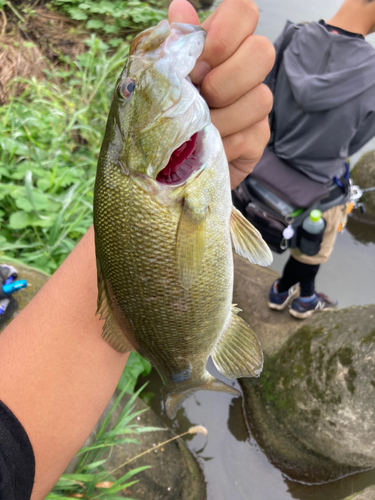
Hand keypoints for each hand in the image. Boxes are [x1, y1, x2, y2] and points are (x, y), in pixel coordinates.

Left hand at [168, 0, 274, 188]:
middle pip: (262, 52)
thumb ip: (172, 46)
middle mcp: (245, 70)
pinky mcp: (258, 138)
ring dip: (220, 118)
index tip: (200, 60)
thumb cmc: (163, 114)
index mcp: (220, 45)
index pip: (244, 11)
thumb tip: (179, 6)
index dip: (227, 31)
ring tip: (197, 129)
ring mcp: (256, 104)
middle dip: (225, 79)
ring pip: (259, 99)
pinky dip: (222, 144)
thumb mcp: (160, 79)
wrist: (165, 163)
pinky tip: (205, 148)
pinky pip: (249, 136)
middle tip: (200, 97)